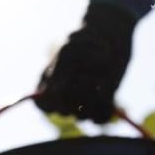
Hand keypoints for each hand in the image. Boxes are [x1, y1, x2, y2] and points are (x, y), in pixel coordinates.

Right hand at [35, 1, 135, 122]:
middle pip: (64, 112)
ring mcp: (85, 101)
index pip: (43, 105)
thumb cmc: (87, 38)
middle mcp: (66, 94)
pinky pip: (100, 119)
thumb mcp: (70, 48)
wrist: (112, 35)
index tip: (63, 85)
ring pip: (83, 117)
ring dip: (93, 100)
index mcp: (51, 81)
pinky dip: (105, 108)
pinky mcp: (103, 103)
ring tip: (100, 78)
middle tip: (88, 76)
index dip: (52, 100)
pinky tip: (108, 89)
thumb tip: (54, 91)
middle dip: (76, 96)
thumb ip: (60, 69)